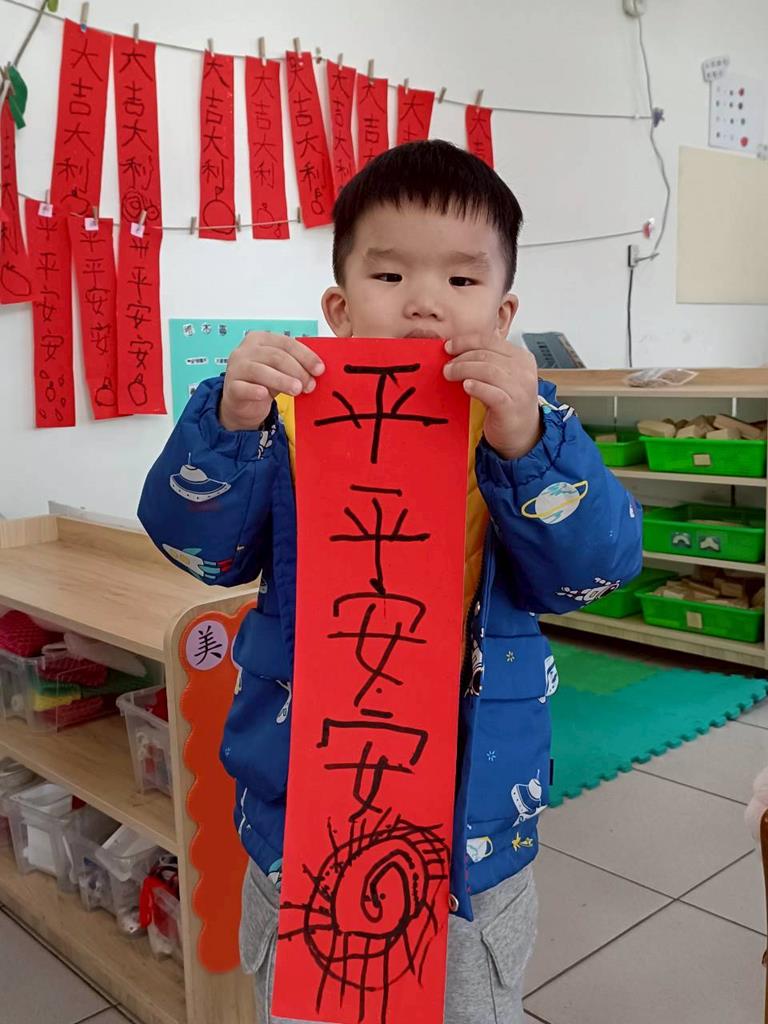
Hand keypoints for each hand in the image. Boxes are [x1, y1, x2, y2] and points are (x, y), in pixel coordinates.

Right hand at [219, 332, 324, 431]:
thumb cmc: (263, 382)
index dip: (305, 356)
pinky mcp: (231, 387)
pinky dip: (254, 391)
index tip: (320, 369)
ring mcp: (236, 368)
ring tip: (297, 390)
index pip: (286, 343)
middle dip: (297, 370)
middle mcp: (246, 350)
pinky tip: (264, 394)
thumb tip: (318, 370)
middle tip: (310, 385)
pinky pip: (243, 388)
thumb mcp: (280, 369)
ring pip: (261, 371)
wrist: (241, 402)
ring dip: (282, 380)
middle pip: (276, 356)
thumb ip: (295, 365)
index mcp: (261, 339)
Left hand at [443, 335, 541, 459]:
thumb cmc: (508, 404)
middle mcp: (523, 371)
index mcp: (521, 358)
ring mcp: (520, 389)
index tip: (449, 346)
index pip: (491, 340)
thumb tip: (456, 350)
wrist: (523, 434)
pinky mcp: (512, 407)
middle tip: (447, 366)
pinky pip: (492, 393)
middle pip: (486, 355)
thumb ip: (487, 361)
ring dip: (463, 370)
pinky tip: (466, 386)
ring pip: (488, 370)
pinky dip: (476, 387)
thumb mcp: (502, 376)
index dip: (466, 341)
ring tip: (449, 374)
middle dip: (461, 358)